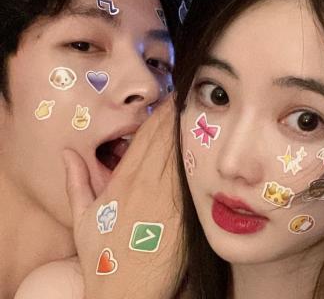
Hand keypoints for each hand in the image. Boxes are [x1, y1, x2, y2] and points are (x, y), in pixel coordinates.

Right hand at [65, 98, 183, 298]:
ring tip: (199, 107)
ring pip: (181, 153)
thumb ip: (77, 181)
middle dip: (177, 114)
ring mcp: (168, 198)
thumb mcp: (82, 219)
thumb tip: (67, 153)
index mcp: (124, 180)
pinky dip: (199, 155)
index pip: (145, 137)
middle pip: (166, 139)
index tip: (170, 98)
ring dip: (189, 128)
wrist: (127, 291)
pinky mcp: (185, 213)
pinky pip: (193, 177)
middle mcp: (147, 184)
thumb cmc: (103, 257)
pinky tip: (207, 141)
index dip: (159, 115)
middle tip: (188, 93)